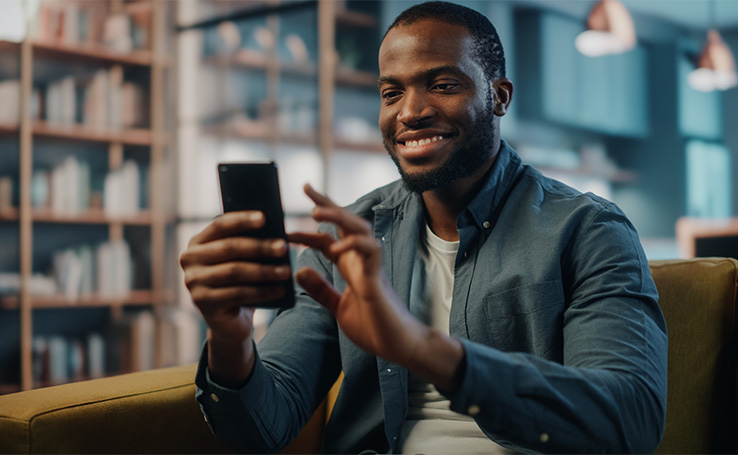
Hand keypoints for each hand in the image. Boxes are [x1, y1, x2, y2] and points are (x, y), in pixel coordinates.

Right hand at [179, 211, 290, 385]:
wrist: (229, 320)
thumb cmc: (239, 282)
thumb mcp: (241, 261)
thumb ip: (248, 244)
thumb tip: (274, 233)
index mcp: (197, 242)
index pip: (219, 225)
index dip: (242, 220)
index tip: (264, 218)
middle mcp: (189, 260)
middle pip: (229, 248)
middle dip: (260, 247)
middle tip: (284, 247)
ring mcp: (193, 282)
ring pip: (234, 271)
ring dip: (264, 271)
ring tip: (286, 271)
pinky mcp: (202, 302)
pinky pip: (237, 293)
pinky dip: (261, 291)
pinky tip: (279, 290)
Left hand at [289, 184, 426, 366]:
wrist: (398, 346)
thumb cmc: (374, 327)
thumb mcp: (338, 306)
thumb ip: (321, 289)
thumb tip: (299, 270)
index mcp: (350, 266)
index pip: (330, 237)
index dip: (312, 227)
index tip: (290, 219)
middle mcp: (361, 261)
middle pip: (345, 223)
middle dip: (327, 204)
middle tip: (306, 187)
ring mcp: (371, 267)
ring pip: (359, 229)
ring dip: (339, 217)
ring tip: (316, 212)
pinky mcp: (379, 279)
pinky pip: (371, 251)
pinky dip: (355, 244)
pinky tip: (337, 245)